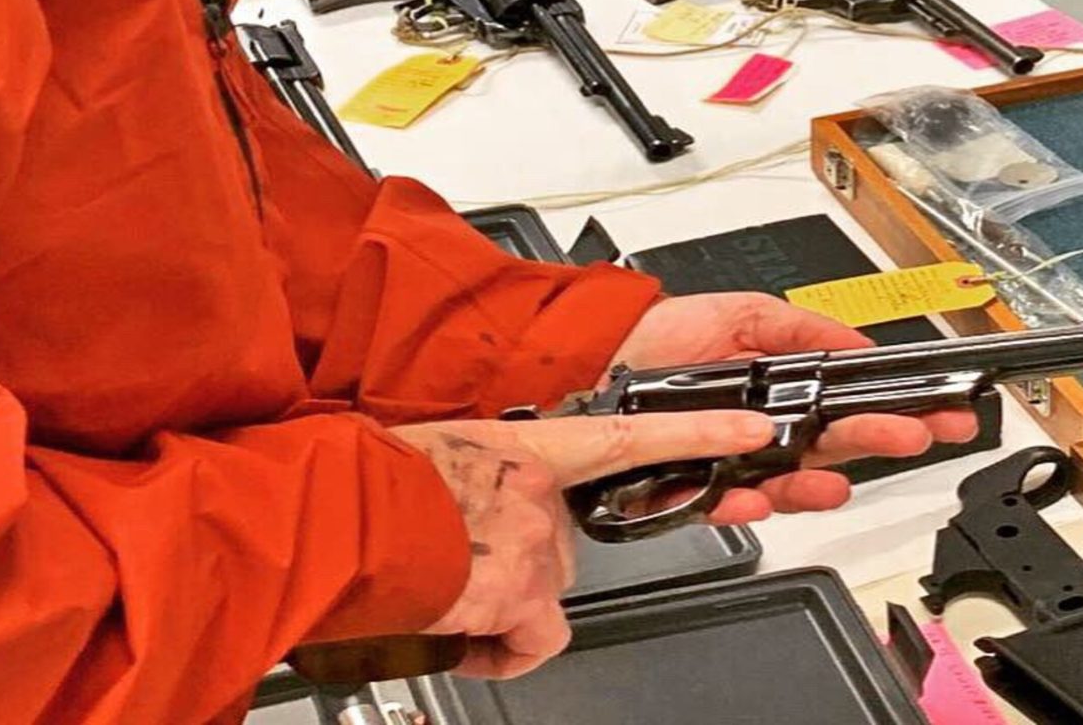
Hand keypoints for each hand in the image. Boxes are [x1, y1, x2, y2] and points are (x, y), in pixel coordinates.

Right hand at [393, 408, 773, 678]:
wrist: (333, 514)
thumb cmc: (359, 480)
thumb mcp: (429, 451)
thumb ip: (473, 469)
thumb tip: (471, 498)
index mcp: (514, 441)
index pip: (625, 434)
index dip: (695, 434)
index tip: (749, 431)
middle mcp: (535, 489)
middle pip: (562, 543)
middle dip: (518, 566)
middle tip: (464, 565)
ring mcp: (532, 542)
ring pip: (543, 592)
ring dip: (503, 606)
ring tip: (444, 593)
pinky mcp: (520, 593)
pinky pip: (533, 639)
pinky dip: (499, 650)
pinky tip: (462, 632)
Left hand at [612, 292, 978, 512]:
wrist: (588, 361)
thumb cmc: (655, 333)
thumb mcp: (740, 312)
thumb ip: (801, 329)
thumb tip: (856, 345)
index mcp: (780, 384)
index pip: (852, 399)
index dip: (897, 406)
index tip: (938, 410)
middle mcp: (763, 425)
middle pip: (834, 440)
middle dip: (880, 438)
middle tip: (918, 435)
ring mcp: (733, 458)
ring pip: (791, 480)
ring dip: (820, 483)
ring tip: (841, 479)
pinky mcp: (696, 487)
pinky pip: (730, 503)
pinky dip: (747, 503)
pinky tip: (762, 497)